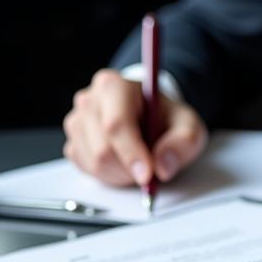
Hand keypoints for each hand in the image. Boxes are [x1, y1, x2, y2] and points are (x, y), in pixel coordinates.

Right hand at [62, 69, 206, 187]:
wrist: (151, 119)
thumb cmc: (166, 119)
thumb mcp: (188, 126)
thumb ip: (183, 142)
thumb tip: (163, 165)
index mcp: (115, 86)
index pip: (117, 123)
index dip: (132, 153)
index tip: (147, 174)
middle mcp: (90, 100)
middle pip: (102, 148)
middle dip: (129, 168)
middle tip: (149, 171)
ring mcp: (77, 121)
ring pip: (93, 163)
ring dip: (120, 173)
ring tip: (139, 163)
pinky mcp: (73, 142)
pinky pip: (86, 169)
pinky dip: (108, 175)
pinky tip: (123, 163)